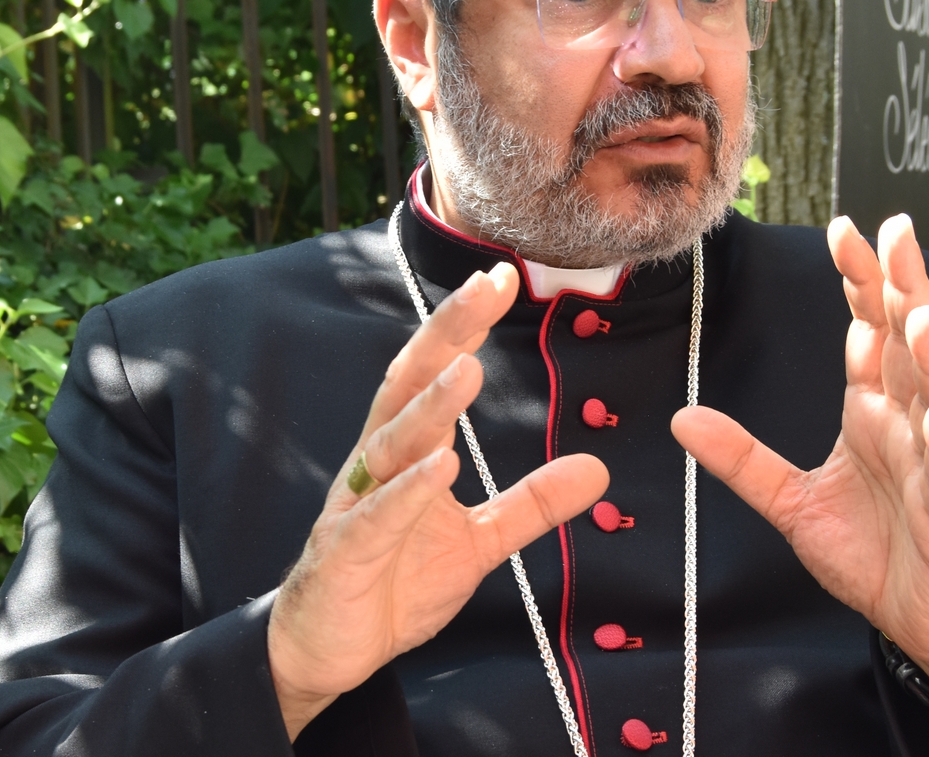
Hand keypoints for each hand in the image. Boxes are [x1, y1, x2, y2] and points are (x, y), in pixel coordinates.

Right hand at [267, 263, 608, 738]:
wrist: (329, 653)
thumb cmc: (393, 583)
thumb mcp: (478, 543)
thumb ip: (531, 504)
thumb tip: (598, 469)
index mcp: (405, 453)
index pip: (434, 374)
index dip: (464, 324)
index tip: (502, 275)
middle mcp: (376, 466)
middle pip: (408, 386)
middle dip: (446, 333)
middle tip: (485, 285)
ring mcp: (355, 508)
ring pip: (391, 444)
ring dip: (430, 406)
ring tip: (468, 368)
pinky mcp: (344, 556)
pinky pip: (375, 518)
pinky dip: (406, 492)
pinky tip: (440, 466)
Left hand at [671, 215, 928, 701]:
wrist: (921, 623)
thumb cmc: (872, 554)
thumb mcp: (791, 503)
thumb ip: (742, 459)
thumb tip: (679, 419)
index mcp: (874, 412)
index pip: (868, 332)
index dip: (858, 282)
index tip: (842, 229)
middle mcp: (909, 423)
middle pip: (908, 341)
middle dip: (902, 286)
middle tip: (895, 230)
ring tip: (917, 308)